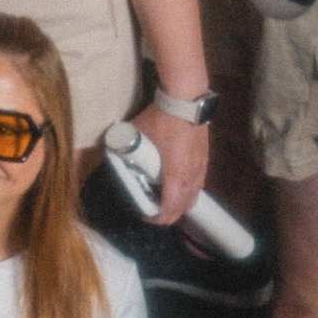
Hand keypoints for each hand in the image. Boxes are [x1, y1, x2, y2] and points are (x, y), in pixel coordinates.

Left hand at [127, 105, 209, 225]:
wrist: (186, 100)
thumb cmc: (161, 119)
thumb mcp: (135, 135)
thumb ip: (125, 148)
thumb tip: (113, 153)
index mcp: (175, 175)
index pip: (170, 207)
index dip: (158, 217)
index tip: (146, 216)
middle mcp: (192, 176)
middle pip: (184, 206)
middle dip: (170, 214)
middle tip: (154, 211)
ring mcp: (201, 168)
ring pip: (194, 195)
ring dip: (180, 203)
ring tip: (165, 200)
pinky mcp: (205, 159)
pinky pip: (198, 184)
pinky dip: (188, 190)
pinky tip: (178, 184)